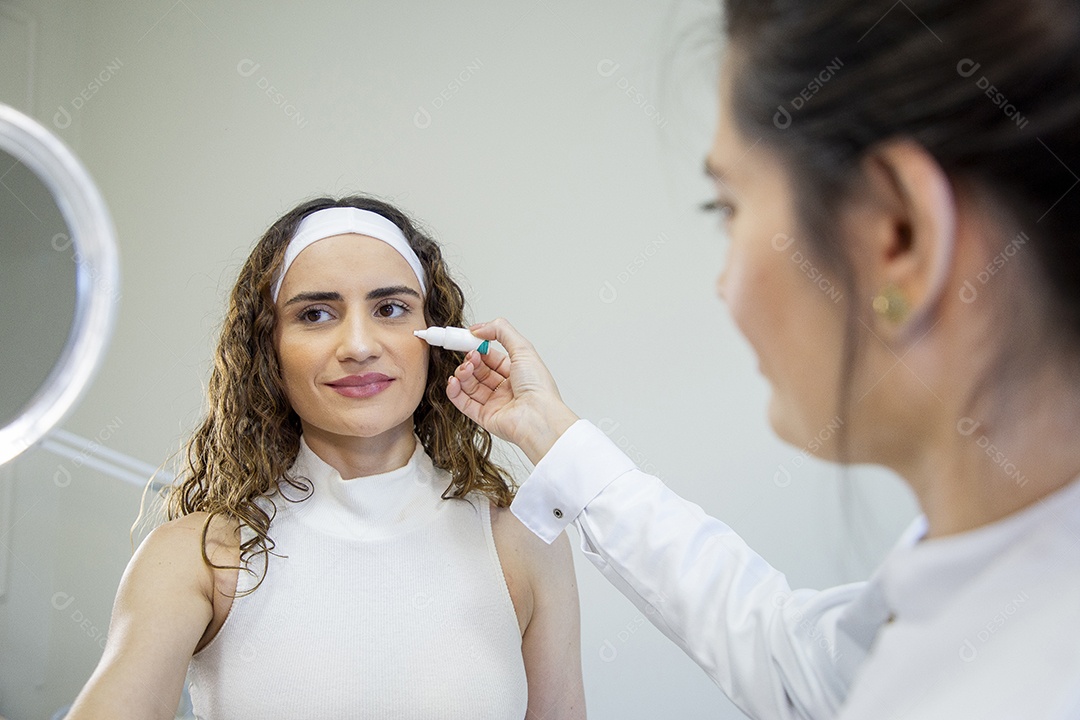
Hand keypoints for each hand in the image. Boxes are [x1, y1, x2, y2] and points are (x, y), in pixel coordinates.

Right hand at [446, 317, 578, 464]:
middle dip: (470, 360)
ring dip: (463, 373)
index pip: (491, 356)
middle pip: (479, 370)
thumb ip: (501, 331)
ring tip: (465, 368)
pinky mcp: (485, 417)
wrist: (539, 417)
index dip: (478, 347)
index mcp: (517, 372)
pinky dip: (455, 391)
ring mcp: (495, 403)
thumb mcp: (523, 349)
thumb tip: (479, 328)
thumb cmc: (538, 388)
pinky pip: (464, 402)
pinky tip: (453, 381)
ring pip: (470, 385)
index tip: (466, 337)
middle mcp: (506, 388)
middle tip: (467, 354)